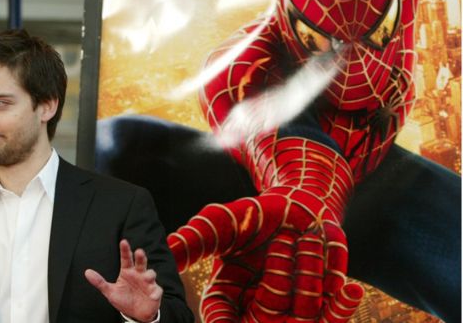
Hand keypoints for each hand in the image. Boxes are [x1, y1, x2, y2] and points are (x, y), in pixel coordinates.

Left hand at [85, 239, 161, 321]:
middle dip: (141, 257)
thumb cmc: (124, 299)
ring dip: (149, 275)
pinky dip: (156, 293)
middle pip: (140, 262)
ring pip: (151, 274)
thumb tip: (87, 272)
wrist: (135, 314)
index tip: (123, 241)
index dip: (125, 250)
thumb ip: (99, 282)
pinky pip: (157, 290)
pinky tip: (152, 295)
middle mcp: (138, 274)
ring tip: (146, 277)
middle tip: (139, 251)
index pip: (126, 259)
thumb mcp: (110, 292)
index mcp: (127, 272)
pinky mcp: (154, 292)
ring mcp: (147, 282)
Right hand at [168, 192, 361, 321]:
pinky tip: (350, 289)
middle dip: (278, 282)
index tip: (230, 320)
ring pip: (302, 311)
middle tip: (283, 242)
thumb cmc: (252, 215)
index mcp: (228, 297)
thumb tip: (165, 250)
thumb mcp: (220, 223)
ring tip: (304, 235)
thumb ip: (194, 240)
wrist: (294, 204)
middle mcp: (258, 310)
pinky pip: (333, 314)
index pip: (221, 320)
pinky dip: (342, 305)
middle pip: (264, 320)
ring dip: (306, 271)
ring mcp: (293, 310)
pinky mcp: (324, 303)